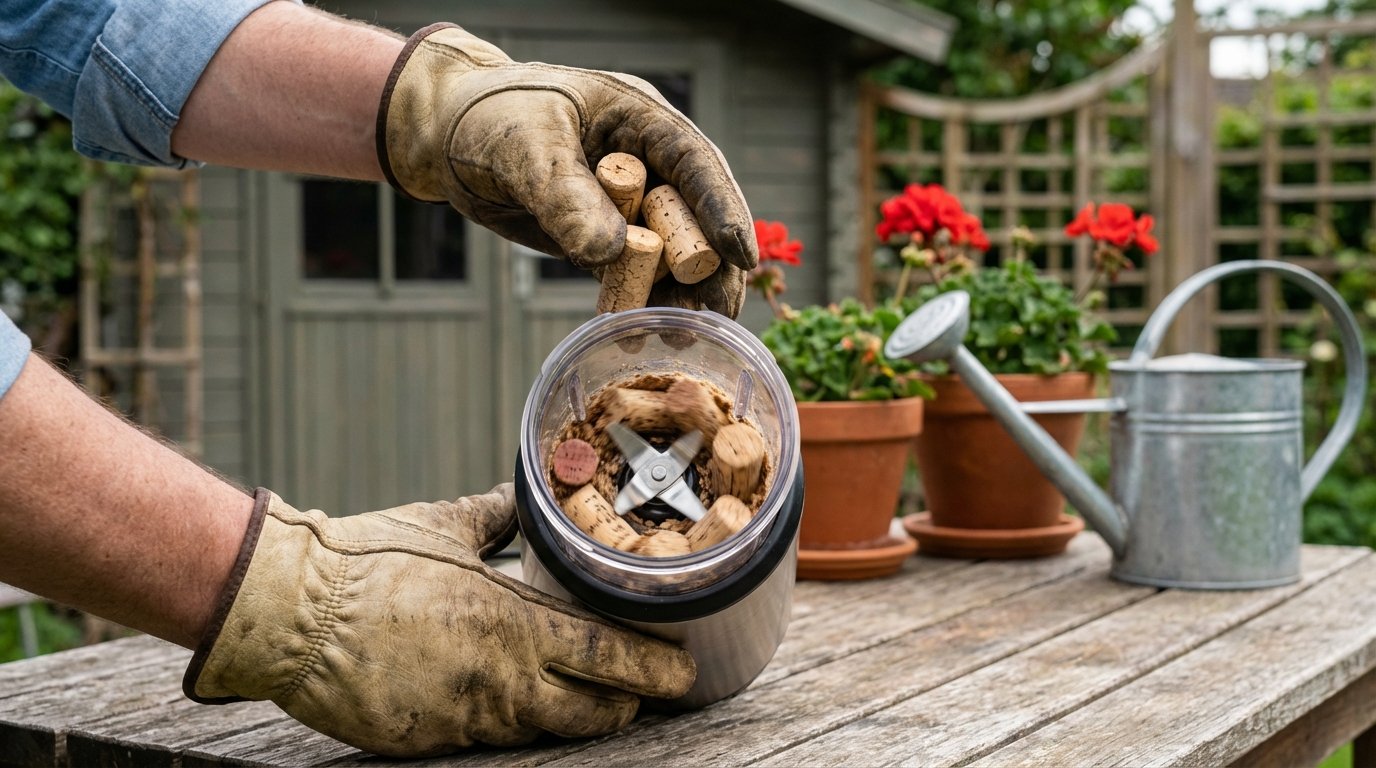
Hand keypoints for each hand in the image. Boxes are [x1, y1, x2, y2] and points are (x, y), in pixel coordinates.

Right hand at [183, 485, 695, 756]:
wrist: (290, 612)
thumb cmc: (368, 560)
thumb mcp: (446, 525)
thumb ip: (499, 515)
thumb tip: (526, 494)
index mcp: (514, 623)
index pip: (608, 656)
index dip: (654, 668)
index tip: (684, 669)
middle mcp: (502, 680)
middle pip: (593, 713)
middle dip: (626, 704)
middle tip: (642, 691)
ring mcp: (466, 718)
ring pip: (545, 732)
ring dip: (573, 717)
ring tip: (590, 701)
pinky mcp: (430, 741)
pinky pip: (488, 739)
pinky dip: (510, 722)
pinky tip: (512, 704)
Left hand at [376, 24, 757, 315]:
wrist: (444, 137)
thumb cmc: (487, 117)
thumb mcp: (524, 146)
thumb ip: (565, 196)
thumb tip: (610, 252)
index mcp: (640, 120)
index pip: (696, 164)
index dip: (723, 210)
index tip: (741, 256)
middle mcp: (645, 164)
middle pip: (694, 217)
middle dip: (710, 268)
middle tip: (720, 315)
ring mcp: (626, 204)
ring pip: (666, 254)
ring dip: (678, 296)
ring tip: (685, 336)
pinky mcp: (600, 237)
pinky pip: (628, 274)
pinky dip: (636, 303)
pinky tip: (640, 334)